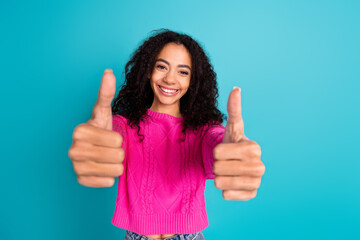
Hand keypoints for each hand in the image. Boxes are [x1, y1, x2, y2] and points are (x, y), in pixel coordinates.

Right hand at [68, 69, 124, 187]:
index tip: (107, 136)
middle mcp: (73, 150)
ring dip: (115, 164)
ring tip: (106, 157)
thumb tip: (109, 72)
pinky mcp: (81, 180)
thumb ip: (106, 93)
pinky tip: (101, 168)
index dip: (117, 138)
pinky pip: (108, 182)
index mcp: (80, 131)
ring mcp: (76, 166)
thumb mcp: (104, 112)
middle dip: (118, 152)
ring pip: (116, 170)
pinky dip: (109, 176)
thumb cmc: (100, 130)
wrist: (92, 149)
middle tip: (108, 148)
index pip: (117, 141)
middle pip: (118, 156)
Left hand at [213, 87, 264, 199]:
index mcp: (253, 147)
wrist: (238, 164)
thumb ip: (233, 109)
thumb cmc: (233, 144)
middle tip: (226, 162)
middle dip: (217, 165)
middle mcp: (259, 166)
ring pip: (220, 182)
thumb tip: (236, 89)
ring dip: (220, 177)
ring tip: (229, 171)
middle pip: (218, 168)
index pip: (217, 152)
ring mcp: (257, 182)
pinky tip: (233, 183)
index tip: (226, 150)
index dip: (216, 151)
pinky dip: (225, 190)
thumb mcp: (232, 127)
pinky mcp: (251, 195)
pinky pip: (226, 195)